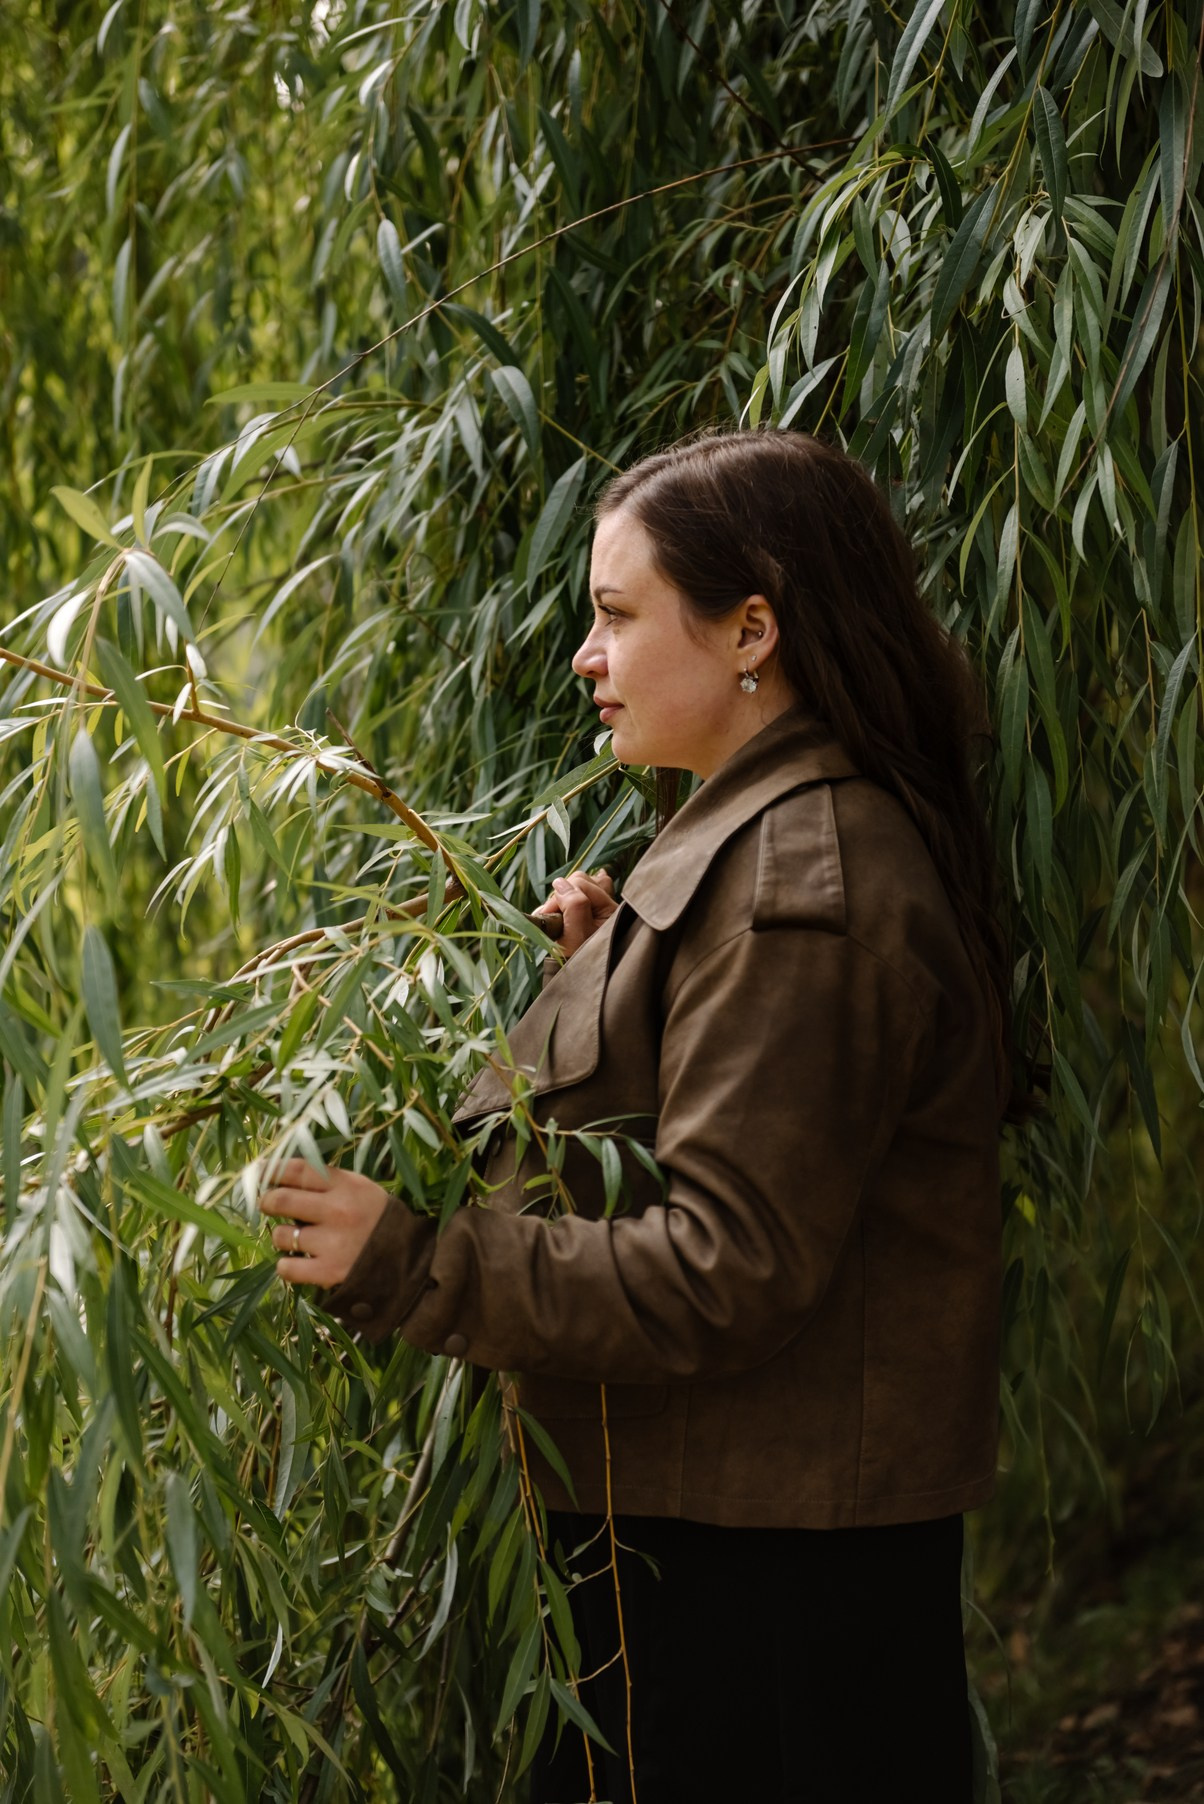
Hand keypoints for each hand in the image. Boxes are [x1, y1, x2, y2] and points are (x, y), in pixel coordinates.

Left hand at [258, 1157, 388, 1287]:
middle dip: (267, 1202)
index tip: (259, 1172)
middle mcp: (338, 1210)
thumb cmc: (377, 1219)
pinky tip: (295, 1262)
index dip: (271, 1169)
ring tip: (294, 1238)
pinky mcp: (329, 1271)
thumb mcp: (360, 1188)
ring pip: (281, 1235)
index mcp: (346, 1185)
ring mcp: (332, 1242)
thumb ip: (327, 1181)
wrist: (410, 1259)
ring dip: (281, 1236)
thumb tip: (281, 1176)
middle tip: (269, 1205)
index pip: (297, 1169)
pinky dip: (285, 1266)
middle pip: (281, 1199)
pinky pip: (287, 1268)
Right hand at [539, 867, 615, 956]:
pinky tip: (553, 914)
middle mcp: (605, 905)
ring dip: (557, 901)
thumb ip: (574, 905)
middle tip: (550, 918)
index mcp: (610, 909)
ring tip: (551, 922)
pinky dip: (559, 904)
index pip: (581, 883)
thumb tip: (560, 883)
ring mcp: (595, 909)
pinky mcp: (584, 914)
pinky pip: (572, 897)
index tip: (549, 915)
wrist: (578, 983)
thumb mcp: (578, 935)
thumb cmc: (580, 962)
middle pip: (578, 881)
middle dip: (560, 897)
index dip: (561, 896)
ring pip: (573, 888)